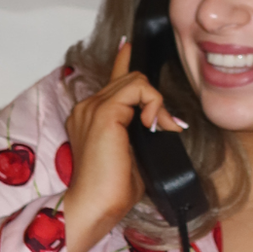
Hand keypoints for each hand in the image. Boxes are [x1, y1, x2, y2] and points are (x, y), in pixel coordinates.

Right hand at [60, 39, 184, 251]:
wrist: (94, 206)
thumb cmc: (112, 188)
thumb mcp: (133, 150)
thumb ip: (140, 129)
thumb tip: (161, 119)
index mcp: (90, 116)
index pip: (111, 80)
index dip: (123, 62)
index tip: (129, 45)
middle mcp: (87, 108)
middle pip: (132, 80)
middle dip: (155, 101)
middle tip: (165, 126)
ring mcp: (92, 108)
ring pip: (137, 81)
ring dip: (157, 104)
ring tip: (159, 128)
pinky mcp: (103, 112)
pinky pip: (139, 88)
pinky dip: (154, 104)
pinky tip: (152, 125)